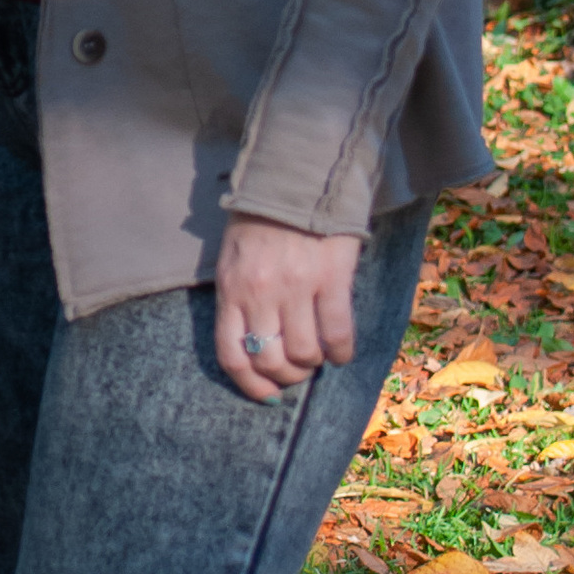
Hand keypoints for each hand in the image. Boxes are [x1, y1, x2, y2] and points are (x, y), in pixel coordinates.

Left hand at [215, 217, 361, 404]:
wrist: (296, 179)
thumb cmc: (261, 220)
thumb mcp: (233, 258)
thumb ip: (237, 298)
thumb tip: (254, 343)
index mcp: (231, 290)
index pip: (232, 355)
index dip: (250, 384)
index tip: (267, 393)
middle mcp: (259, 294)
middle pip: (270, 360)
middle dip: (286, 376)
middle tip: (298, 371)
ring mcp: (296, 288)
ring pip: (305, 354)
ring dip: (314, 364)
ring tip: (319, 356)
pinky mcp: (330, 279)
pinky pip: (337, 333)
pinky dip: (341, 352)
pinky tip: (342, 353)